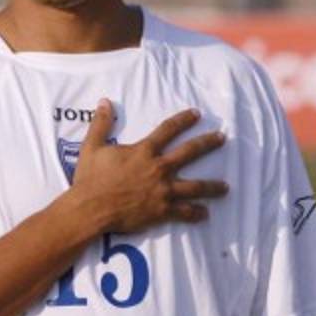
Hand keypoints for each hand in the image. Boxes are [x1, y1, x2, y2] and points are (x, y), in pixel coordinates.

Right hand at [69, 99, 226, 233]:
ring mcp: (163, 191)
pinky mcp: (162, 211)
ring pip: (195, 187)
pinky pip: (184, 212)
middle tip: (222, 138)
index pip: (168, 130)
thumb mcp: (92, 147)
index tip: (197, 114)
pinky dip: (197, 213)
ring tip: (225, 186)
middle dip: (208, 144)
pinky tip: (206, 213)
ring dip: (212, 186)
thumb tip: (104, 102)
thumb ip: (101, 124)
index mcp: (144, 151)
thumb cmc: (90, 179)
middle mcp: (158, 168)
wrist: (91, 209)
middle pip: (190, 152)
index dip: (183, 120)